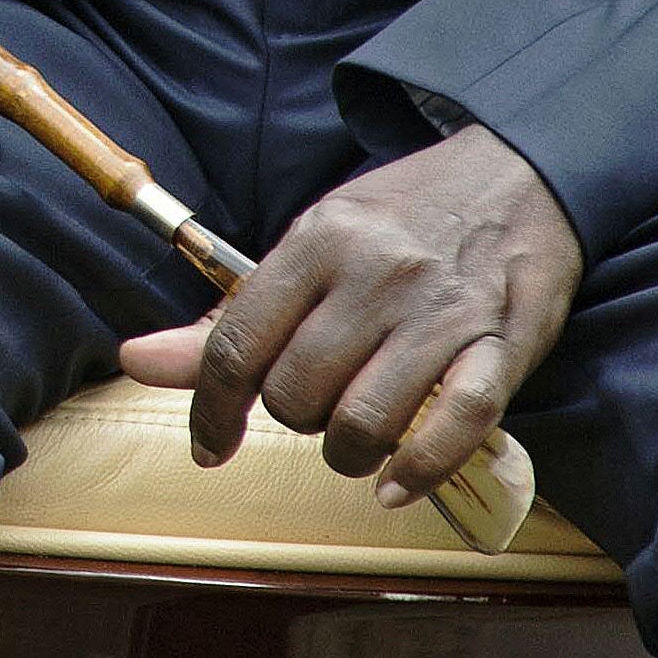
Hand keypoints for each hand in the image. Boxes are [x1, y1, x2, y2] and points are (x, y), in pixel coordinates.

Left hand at [116, 126, 574, 512]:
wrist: (520, 174)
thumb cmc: (404, 217)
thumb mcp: (312, 242)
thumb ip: (233, 312)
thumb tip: (137, 361)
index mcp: (319, 240)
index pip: (238, 344)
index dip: (211, 409)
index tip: (210, 444)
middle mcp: (376, 274)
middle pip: (296, 391)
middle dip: (292, 418)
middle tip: (315, 404)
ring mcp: (441, 313)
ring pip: (362, 421)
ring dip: (347, 453)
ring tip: (356, 438)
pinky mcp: (502, 347)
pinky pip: (453, 430)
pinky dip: (415, 471)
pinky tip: (394, 483)